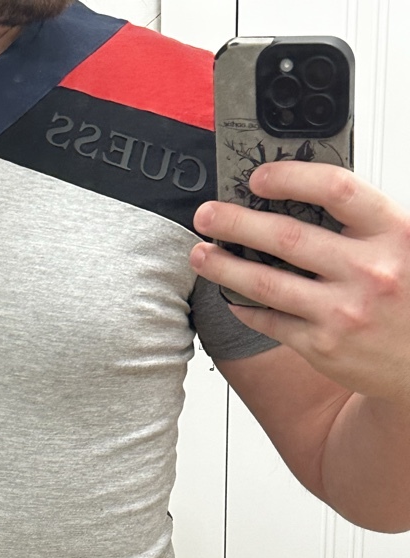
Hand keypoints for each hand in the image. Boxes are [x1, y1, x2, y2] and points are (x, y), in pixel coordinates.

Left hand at [190, 162, 409, 409]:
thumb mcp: (405, 247)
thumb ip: (364, 224)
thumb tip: (302, 197)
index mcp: (394, 233)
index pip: (336, 189)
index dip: (291, 178)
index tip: (258, 178)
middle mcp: (369, 271)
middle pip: (287, 237)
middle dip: (236, 223)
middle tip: (207, 215)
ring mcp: (343, 312)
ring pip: (267, 283)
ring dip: (225, 267)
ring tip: (202, 255)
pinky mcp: (322, 346)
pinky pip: (271, 321)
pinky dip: (245, 307)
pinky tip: (231, 297)